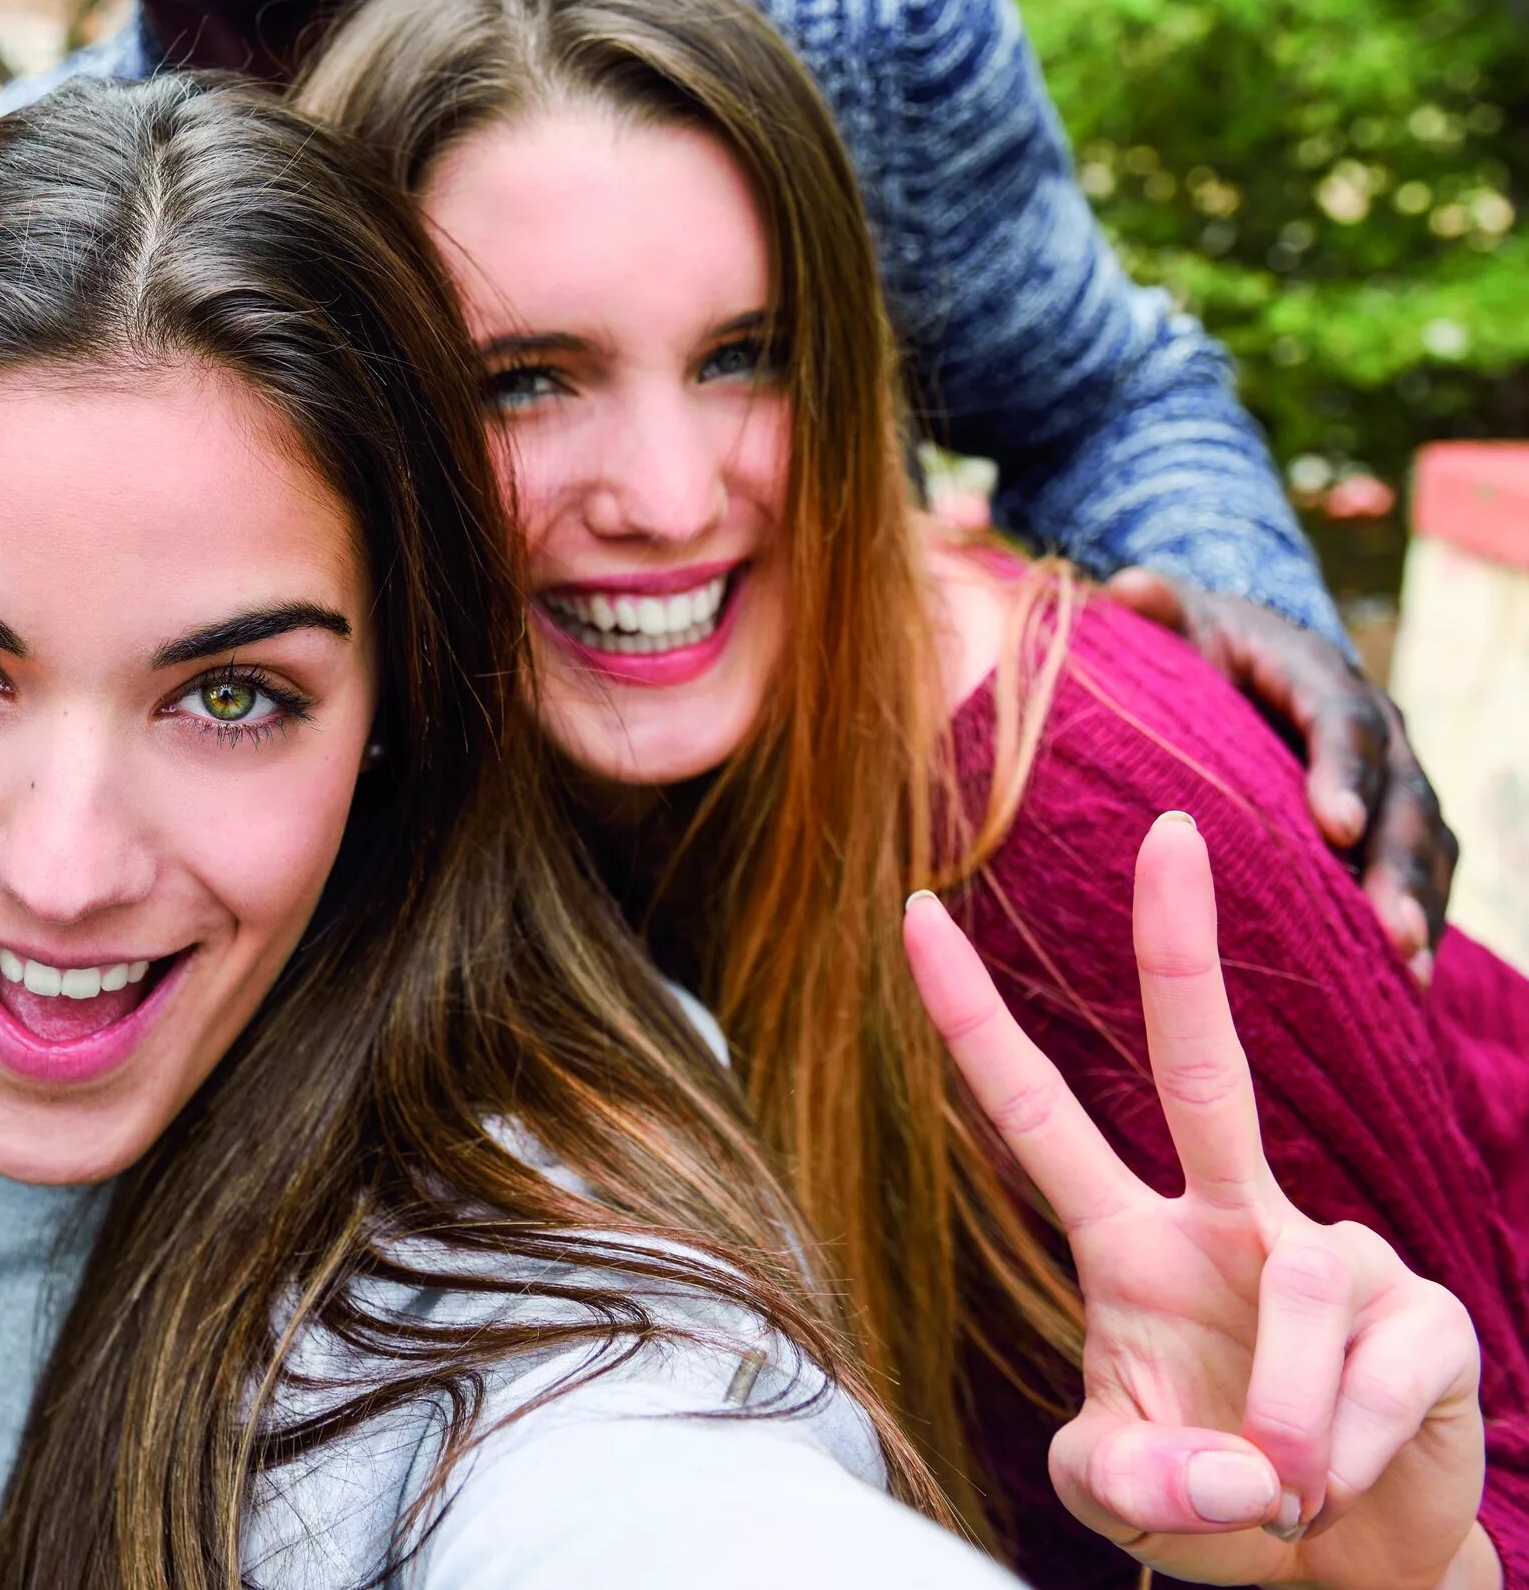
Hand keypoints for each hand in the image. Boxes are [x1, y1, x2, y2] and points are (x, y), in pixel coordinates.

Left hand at [905, 813, 1487, 1588]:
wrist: (1341, 1563)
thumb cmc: (1211, 1497)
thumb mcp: (1126, 1492)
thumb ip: (1131, 1479)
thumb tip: (1222, 1470)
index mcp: (1129, 1241)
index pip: (1037, 1113)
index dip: (975, 1020)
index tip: (914, 913)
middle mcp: (1230, 1222)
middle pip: (1204, 1066)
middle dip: (1182, 946)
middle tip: (1172, 826)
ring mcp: (1336, 1255)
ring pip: (1303, 1284)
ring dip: (1278, 1415)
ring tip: (1275, 1488)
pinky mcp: (1426, 1317)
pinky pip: (1379, 1365)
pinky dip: (1341, 1446)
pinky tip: (1333, 1482)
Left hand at [1108, 570, 1456, 984]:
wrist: (1233, 658)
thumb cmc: (1194, 648)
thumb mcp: (1175, 624)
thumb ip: (1156, 612)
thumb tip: (1127, 589)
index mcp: (1323, 678)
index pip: (1345, 723)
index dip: (1345, 773)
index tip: (1334, 827)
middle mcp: (1378, 731)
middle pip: (1406, 799)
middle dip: (1400, 866)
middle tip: (1392, 931)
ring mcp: (1393, 783)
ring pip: (1425, 847)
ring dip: (1420, 908)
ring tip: (1407, 973)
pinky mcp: (1390, 829)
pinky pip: (1418, 879)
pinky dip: (1413, 926)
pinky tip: (1402, 990)